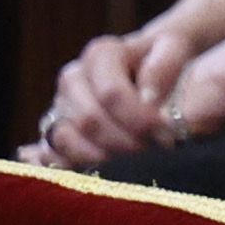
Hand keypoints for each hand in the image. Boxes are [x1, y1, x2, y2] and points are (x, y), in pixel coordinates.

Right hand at [28, 21, 198, 169]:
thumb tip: (149, 98)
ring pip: (65, 139)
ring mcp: (60, 105)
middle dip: (125, 143)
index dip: (139, 119)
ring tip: (134, 167)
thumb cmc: (166, 58)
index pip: (111, 93)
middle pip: (88, 121)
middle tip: (156, 155)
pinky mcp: (54, 129)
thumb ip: (165, 65)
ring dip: (101, 159)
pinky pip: (49, 153)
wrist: (149, 65)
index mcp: (100, 56)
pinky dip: (69, 167)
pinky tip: (97, 176)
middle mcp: (73, 78)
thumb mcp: (175, 47)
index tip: (167, 135)